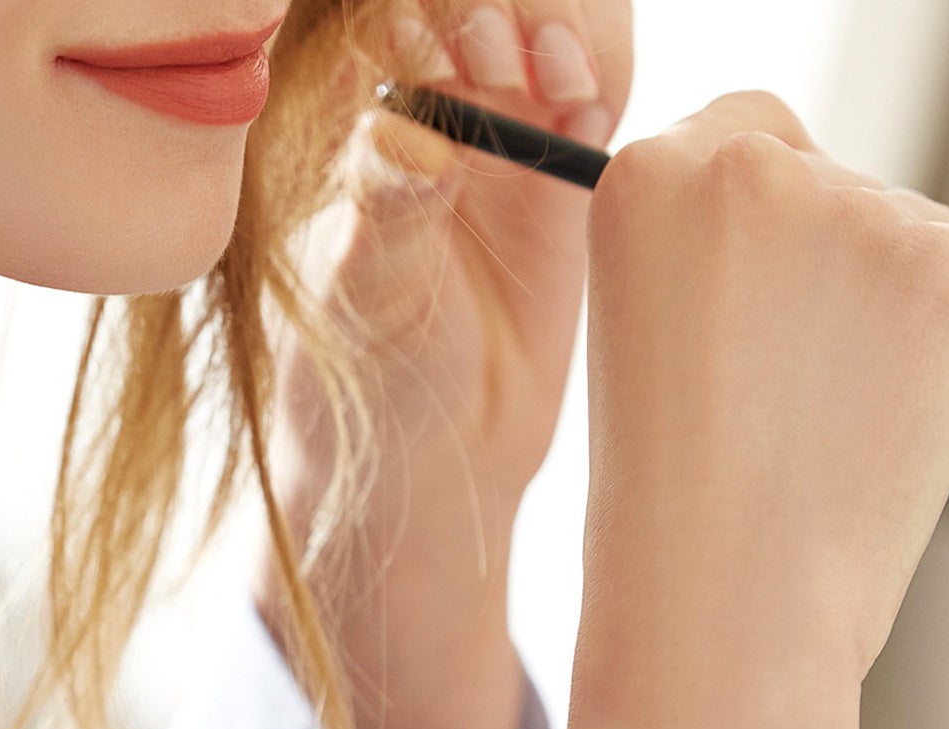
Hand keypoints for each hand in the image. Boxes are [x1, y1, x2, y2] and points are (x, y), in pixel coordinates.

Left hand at [261, 0, 632, 728]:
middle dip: (499, 3)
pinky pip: (593, 88)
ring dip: (565, 27)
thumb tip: (412, 133)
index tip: (438, 47)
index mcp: (346, 116)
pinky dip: (602, 80)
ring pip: (547, 24)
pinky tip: (593, 120)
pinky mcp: (561, 172)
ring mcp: (498, 133)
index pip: (381, 9)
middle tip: (500, 61)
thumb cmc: (361, 384)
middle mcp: (424, 105)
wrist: (434, 462)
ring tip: (562, 86)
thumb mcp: (360, 300)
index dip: (421, 6)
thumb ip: (383, 211)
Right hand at [573, 90, 948, 689]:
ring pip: (908, 235)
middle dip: (826, 269)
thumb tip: (834, 233)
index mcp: (644, 179)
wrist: (722, 606)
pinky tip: (908, 415)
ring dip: (893, 315)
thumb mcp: (647, 348)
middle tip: (784, 393)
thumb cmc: (670, 509)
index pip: (738, 139)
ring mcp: (861, 210)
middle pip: (829, 182)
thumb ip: (716, 261)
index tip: (746, 311)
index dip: (755, 232)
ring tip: (828, 432)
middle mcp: (748, 167)